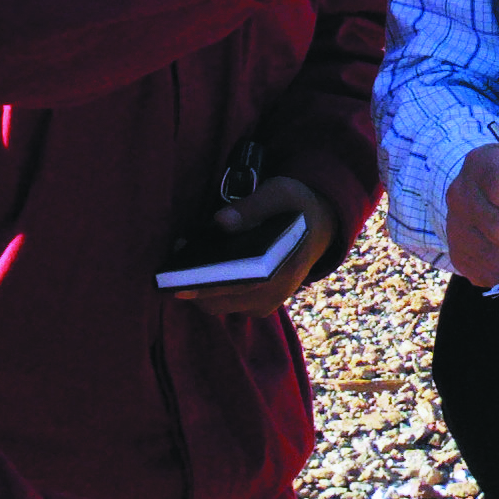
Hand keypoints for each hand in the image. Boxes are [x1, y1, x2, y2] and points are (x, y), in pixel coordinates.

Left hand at [166, 176, 337, 318]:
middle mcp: (275, 293)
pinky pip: (225, 304)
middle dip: (193, 282)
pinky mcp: (259, 306)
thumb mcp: (280, 193)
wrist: (319, 224)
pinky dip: (209, 290)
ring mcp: (266, 303)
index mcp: (284, 267)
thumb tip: (220, 222)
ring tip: (185, 256)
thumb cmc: (296, 206)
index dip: (205, 283)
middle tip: (180, 251)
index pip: (239, 285)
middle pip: (220, 301)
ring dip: (198, 286)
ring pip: (218, 306)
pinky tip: (200, 266)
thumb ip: (253, 206)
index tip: (179, 271)